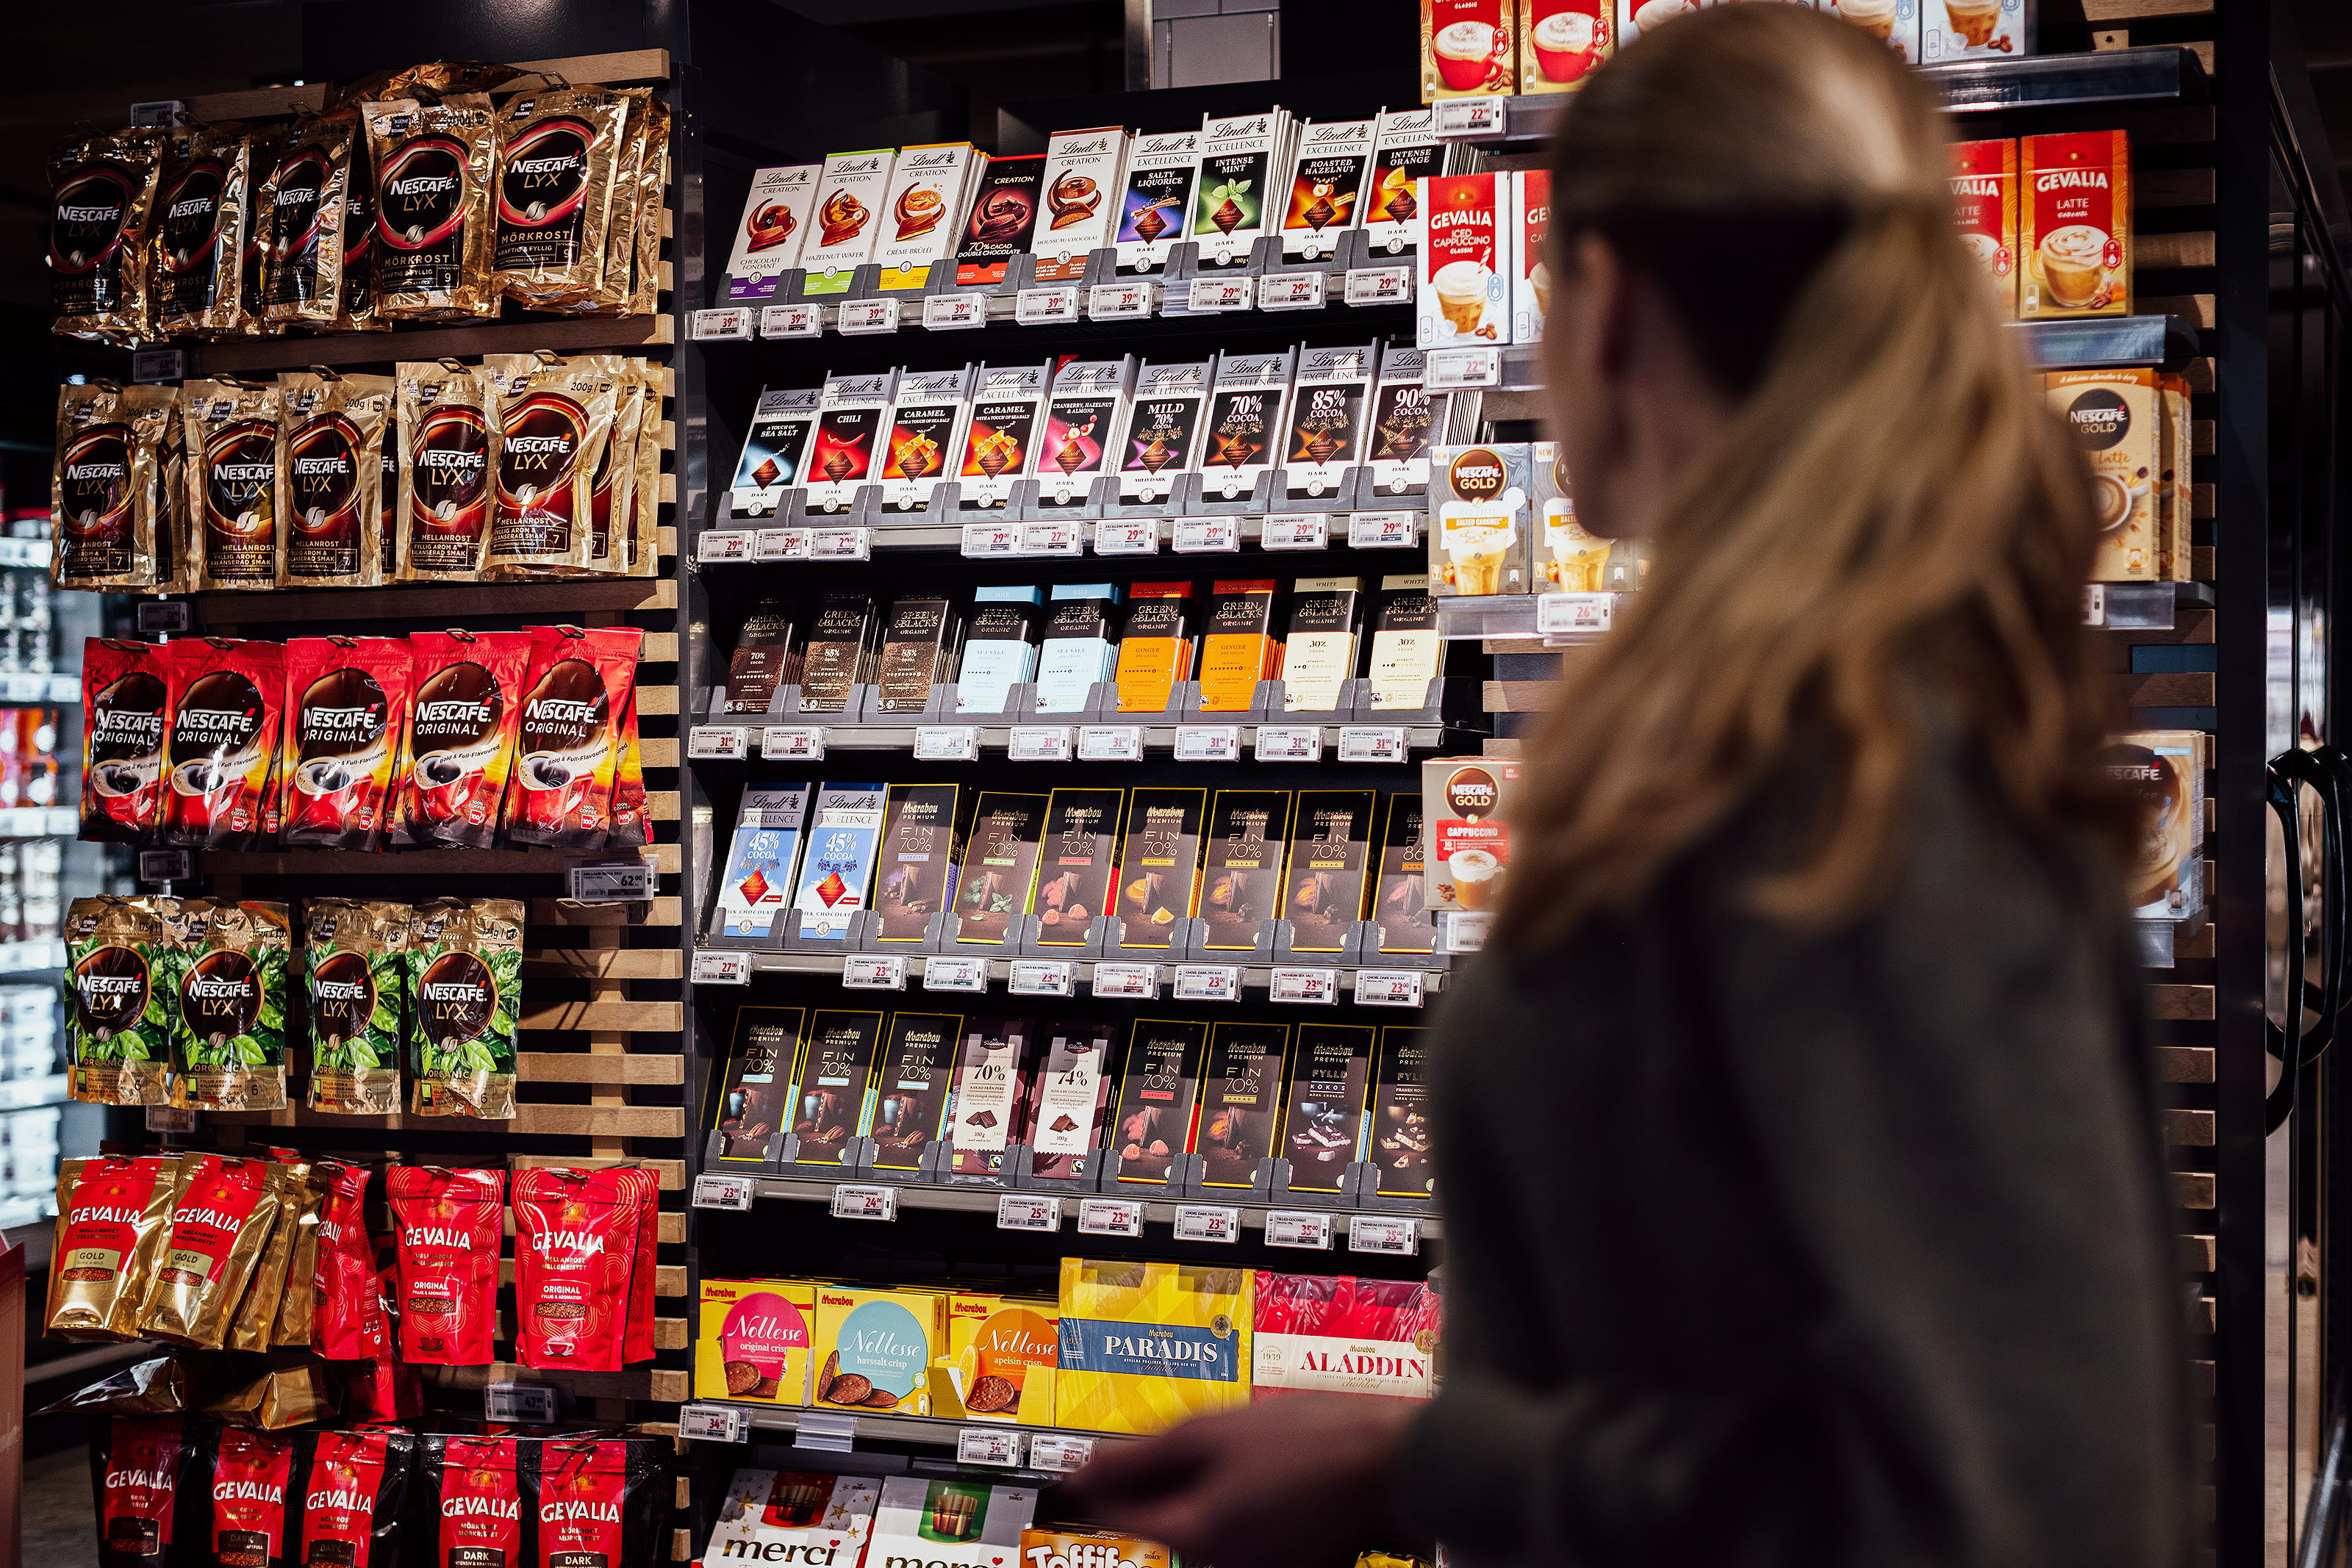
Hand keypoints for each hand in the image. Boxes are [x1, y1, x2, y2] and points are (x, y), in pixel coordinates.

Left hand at [1055, 1396, 1421, 1567]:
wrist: (1397, 1461)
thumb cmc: (1316, 1440)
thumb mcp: (1215, 1431)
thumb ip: (1143, 1457)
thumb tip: (1089, 1469)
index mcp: (1198, 1537)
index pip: (1119, 1518)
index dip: (1096, 1484)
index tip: (1085, 1466)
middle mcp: (1226, 1566)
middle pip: (1161, 1526)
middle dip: (1153, 1486)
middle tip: (1157, 1445)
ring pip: (1201, 1529)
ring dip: (1197, 1492)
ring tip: (1224, 1447)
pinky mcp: (1292, 1563)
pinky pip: (1241, 1536)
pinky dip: (1234, 1505)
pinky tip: (1255, 1469)